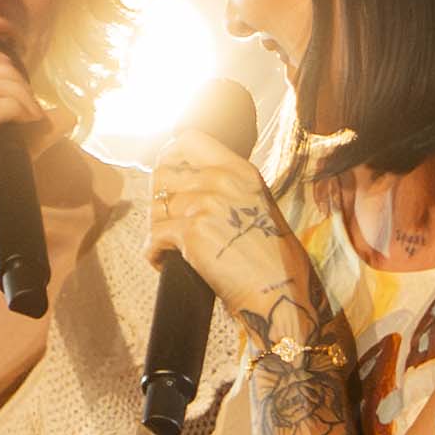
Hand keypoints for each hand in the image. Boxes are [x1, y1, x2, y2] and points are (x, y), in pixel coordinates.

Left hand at [136, 141, 307, 336]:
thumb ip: (228, 189)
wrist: (280, 294)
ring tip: (169, 247)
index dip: (170, 155)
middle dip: (158, 198)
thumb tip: (192, 186)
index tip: (168, 176)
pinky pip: (154, 237)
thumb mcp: (258, 208)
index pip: (189, 139)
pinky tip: (163, 262)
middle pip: (163, 173)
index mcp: (240, 170)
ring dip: (157, 229)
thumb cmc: (273, 260)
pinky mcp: (192, 233)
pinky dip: (154, 253)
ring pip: (156, 208)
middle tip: (166, 220)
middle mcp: (223, 180)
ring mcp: (206, 205)